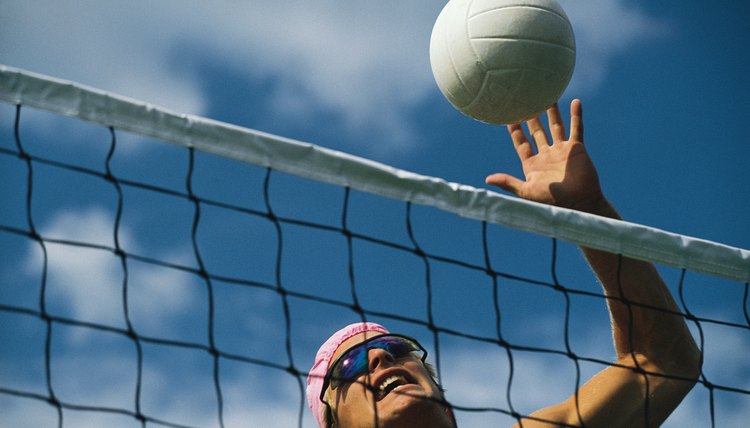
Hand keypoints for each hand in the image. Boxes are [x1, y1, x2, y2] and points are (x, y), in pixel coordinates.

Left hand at [485, 99, 604, 212]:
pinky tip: (575, 101)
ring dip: (552, 112)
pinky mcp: (576, 148)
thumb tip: (487, 179)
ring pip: (556, 126)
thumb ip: (509, 183)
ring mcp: (561, 150)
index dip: (514, 131)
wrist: (579, 203)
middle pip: (537, 131)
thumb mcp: (527, 191)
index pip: (521, 143)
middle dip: (531, 117)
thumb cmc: (552, 201)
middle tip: (525, 100)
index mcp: (532, 164)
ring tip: (548, 96)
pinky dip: (576, 115)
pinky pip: (577, 128)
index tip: (508, 117)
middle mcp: (546, 155)